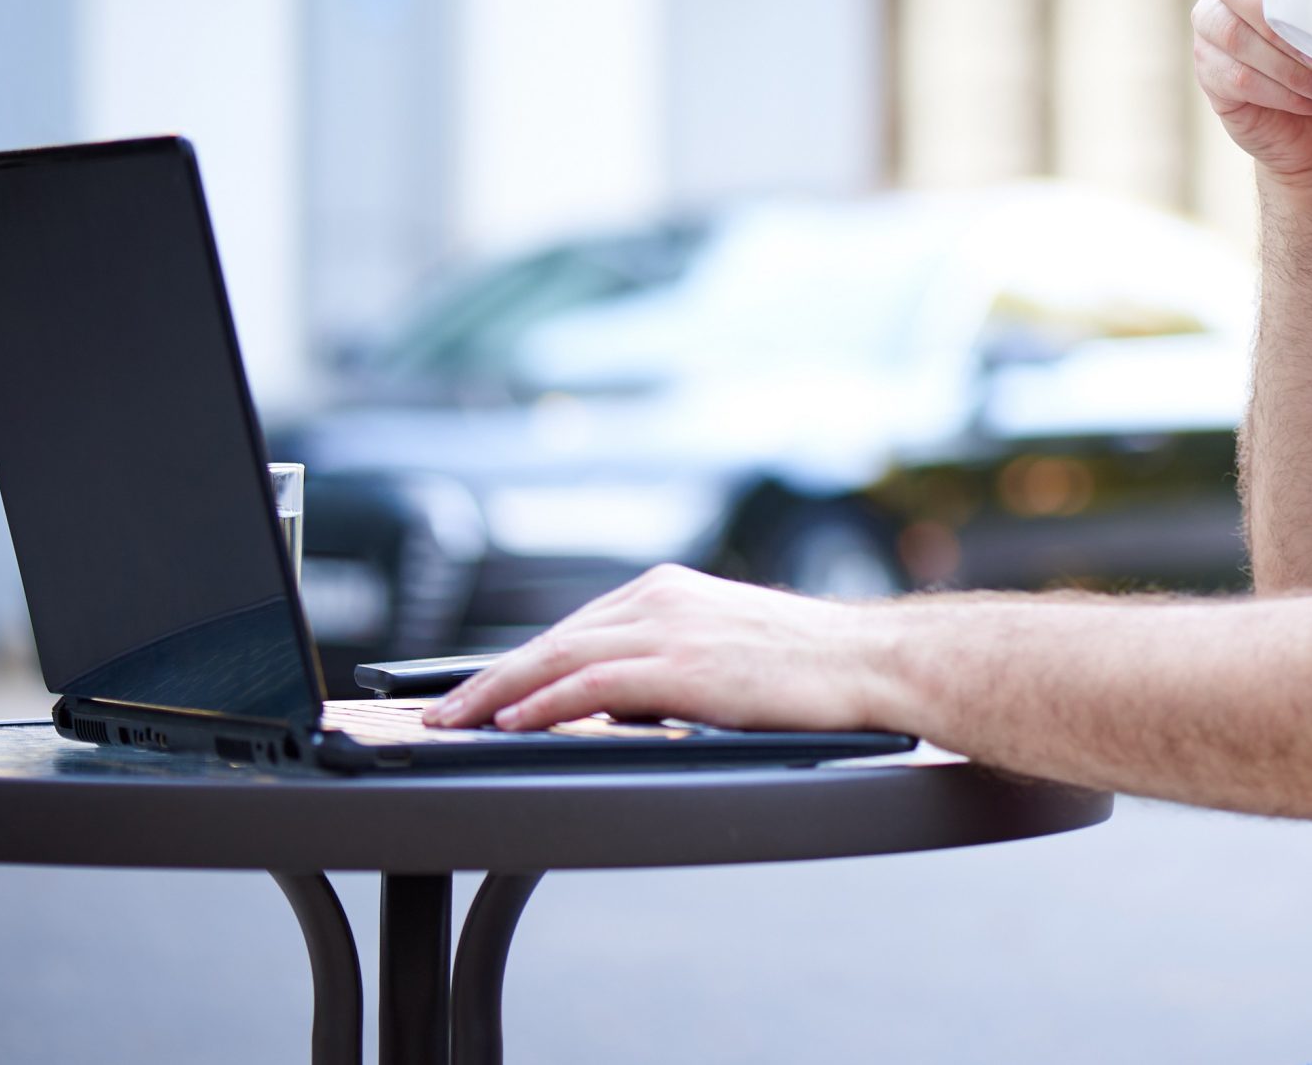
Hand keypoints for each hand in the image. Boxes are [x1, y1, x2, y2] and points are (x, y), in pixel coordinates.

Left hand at [421, 563, 896, 732]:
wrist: (870, 662)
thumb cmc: (811, 668)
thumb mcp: (725, 650)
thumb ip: (670, 663)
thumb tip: (623, 702)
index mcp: (669, 590)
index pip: (574, 627)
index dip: (519, 662)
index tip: (480, 689)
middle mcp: (661, 597)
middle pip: (551, 638)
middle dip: (489, 678)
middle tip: (442, 710)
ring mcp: (670, 627)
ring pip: (557, 656)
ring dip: (496, 693)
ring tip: (454, 721)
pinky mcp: (682, 664)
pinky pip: (591, 682)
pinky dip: (543, 702)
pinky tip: (512, 723)